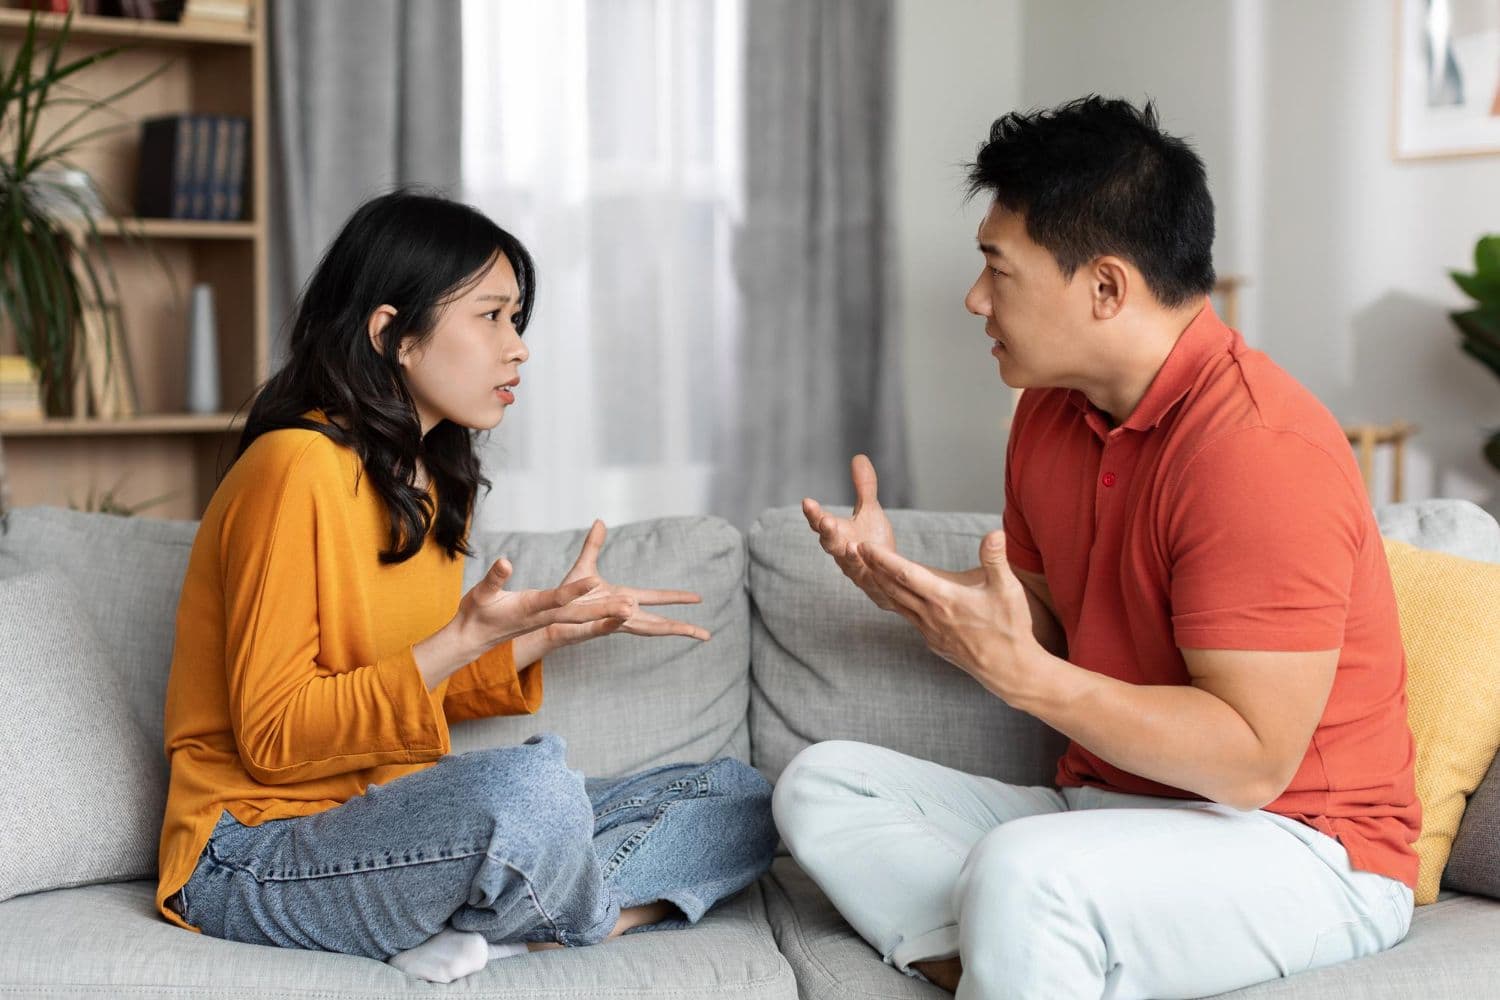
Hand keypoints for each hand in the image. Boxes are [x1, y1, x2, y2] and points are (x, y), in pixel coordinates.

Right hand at [454, 555, 637, 652]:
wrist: (475, 640)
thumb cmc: (476, 614)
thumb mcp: (481, 594)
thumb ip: (494, 579)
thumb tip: (505, 561)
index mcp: (529, 608)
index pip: (555, 599)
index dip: (574, 591)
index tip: (594, 581)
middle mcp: (544, 617)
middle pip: (579, 613)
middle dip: (604, 610)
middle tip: (629, 606)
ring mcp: (549, 621)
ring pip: (583, 618)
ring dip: (608, 615)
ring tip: (633, 607)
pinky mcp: (551, 621)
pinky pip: (581, 623)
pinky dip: (601, 620)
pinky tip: (620, 616)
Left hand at [542, 520, 710, 650]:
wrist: (546, 614)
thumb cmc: (566, 596)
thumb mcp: (583, 566)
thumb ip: (593, 545)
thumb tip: (599, 521)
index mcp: (624, 599)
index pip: (656, 598)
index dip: (677, 597)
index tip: (699, 598)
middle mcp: (622, 614)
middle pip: (658, 622)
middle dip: (682, 627)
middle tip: (707, 634)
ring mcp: (609, 622)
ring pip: (641, 628)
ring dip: (662, 627)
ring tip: (688, 630)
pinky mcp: (591, 628)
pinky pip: (606, 626)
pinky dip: (616, 622)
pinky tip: (627, 615)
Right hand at [803, 454, 899, 609]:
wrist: (887, 577)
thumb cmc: (873, 543)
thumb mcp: (870, 511)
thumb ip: (864, 487)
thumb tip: (859, 456)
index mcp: (837, 533)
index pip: (820, 522)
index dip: (813, 514)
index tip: (807, 501)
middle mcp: (841, 550)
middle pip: (828, 542)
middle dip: (826, 532)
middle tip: (824, 521)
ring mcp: (854, 567)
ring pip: (846, 561)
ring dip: (846, 553)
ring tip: (850, 545)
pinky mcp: (870, 580)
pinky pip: (867, 575)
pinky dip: (867, 568)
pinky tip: (872, 560)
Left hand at [857, 531, 1042, 702]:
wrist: (1010, 670)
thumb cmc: (1011, 628)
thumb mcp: (1008, 590)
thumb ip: (996, 560)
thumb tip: (994, 533)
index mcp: (945, 599)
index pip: (905, 575)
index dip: (882, 559)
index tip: (862, 546)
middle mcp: (931, 615)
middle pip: (892, 588)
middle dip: (871, 568)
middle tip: (851, 550)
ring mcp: (929, 631)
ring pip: (897, 604)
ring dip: (879, 585)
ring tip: (864, 568)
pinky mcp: (933, 641)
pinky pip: (907, 617)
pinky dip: (895, 602)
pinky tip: (891, 595)